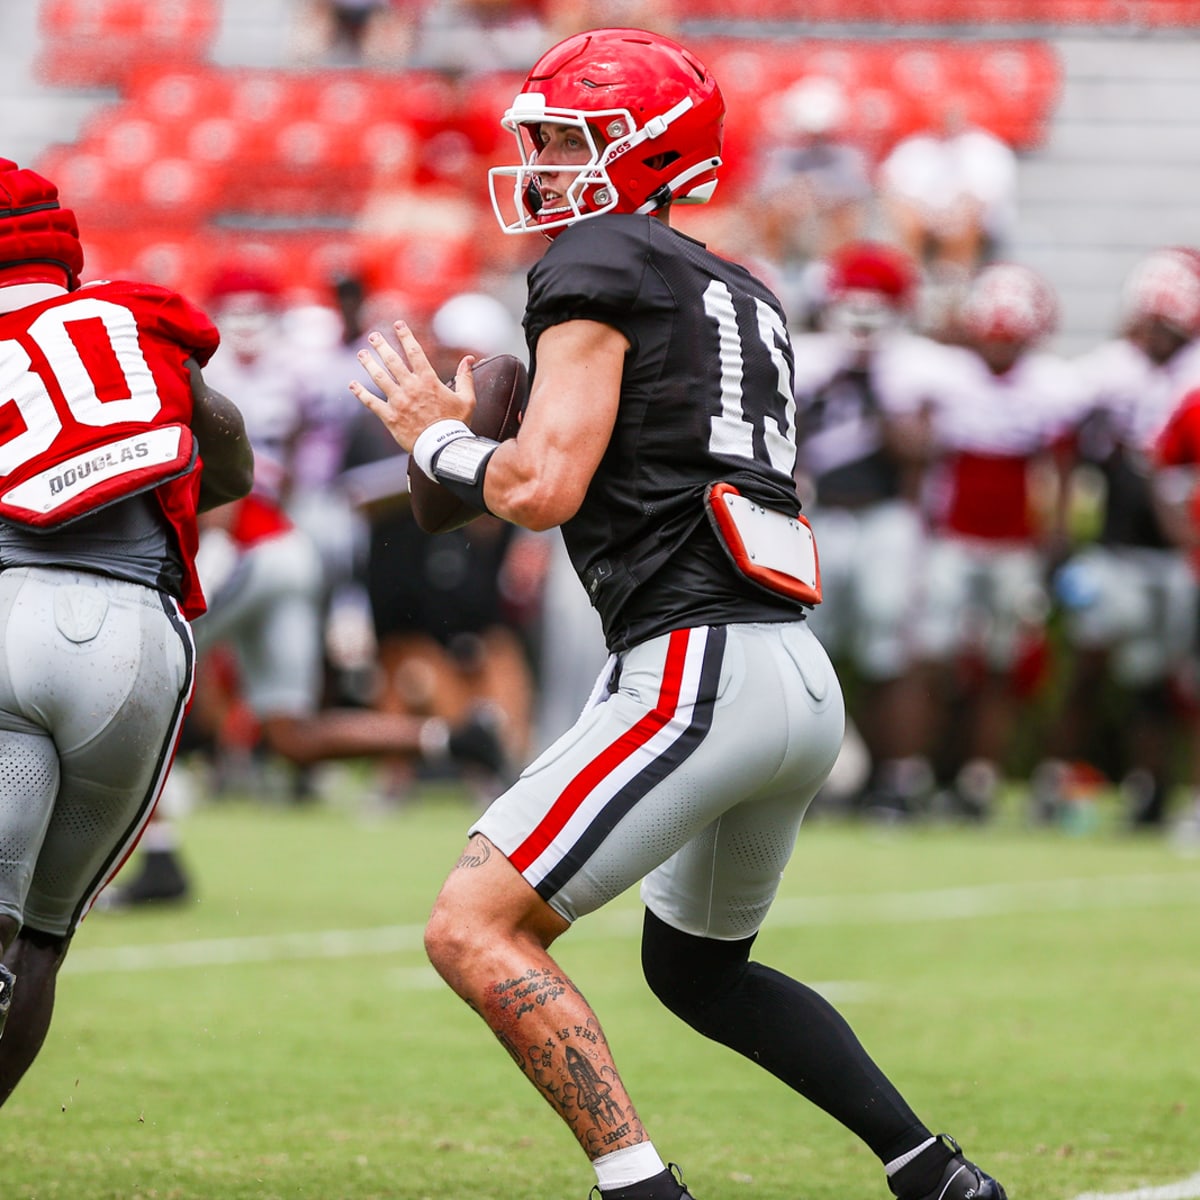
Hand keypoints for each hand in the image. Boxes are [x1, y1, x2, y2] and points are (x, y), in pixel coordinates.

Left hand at [350, 321, 474, 452]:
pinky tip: (352, 385)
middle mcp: (411, 387)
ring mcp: (398, 401)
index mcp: (428, 381)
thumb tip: (469, 359)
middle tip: (373, 336)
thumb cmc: (456, 424)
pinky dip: (360, 393)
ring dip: (369, 364)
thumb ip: (466, 377)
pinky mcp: (390, 417)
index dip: (405, 336)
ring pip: (379, 377)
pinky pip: (371, 402)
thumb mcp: (467, 399)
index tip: (398, 325)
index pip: (415, 352)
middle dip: (381, 346)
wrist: (443, 447)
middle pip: (392, 361)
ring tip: (362, 354)